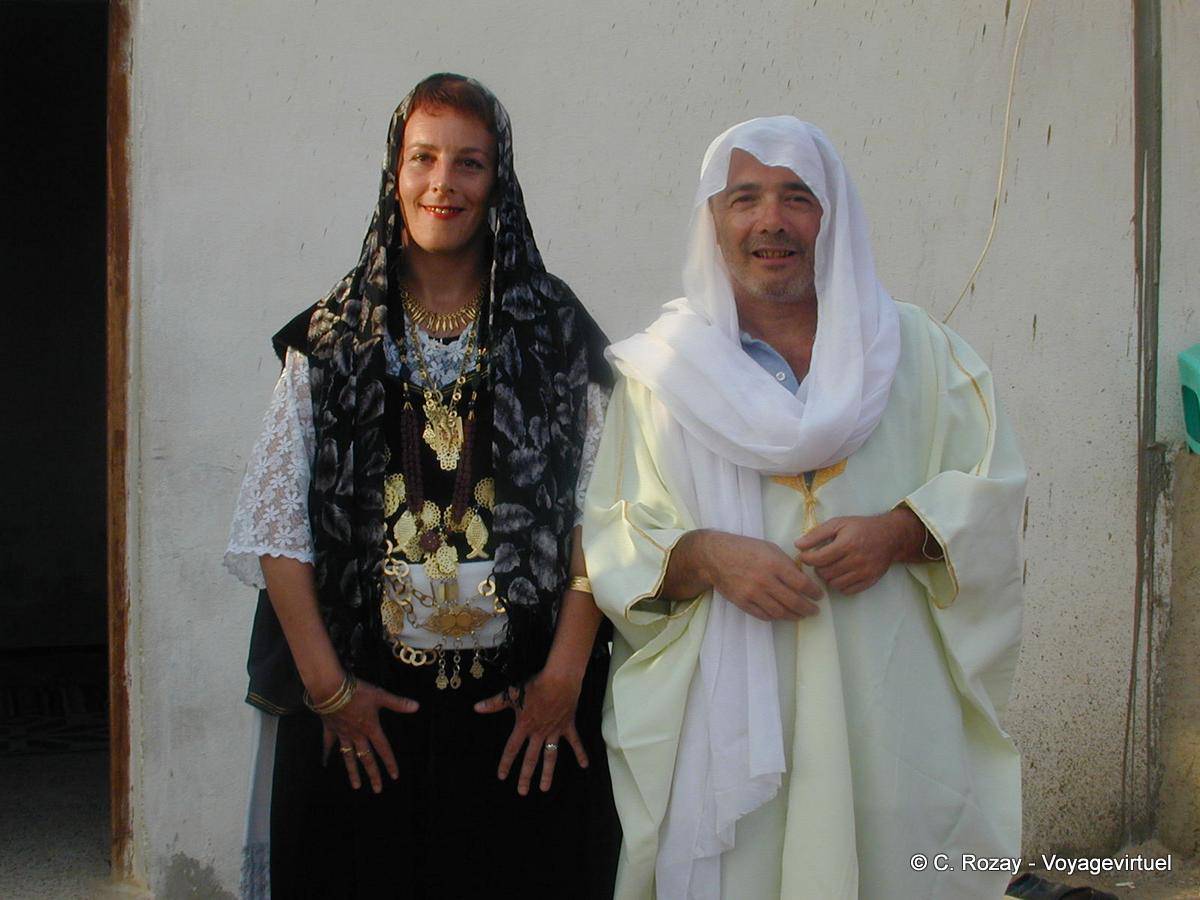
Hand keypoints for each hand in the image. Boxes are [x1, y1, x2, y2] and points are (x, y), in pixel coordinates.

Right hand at [319, 679, 418, 793]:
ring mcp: (342, 733)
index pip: (383, 749)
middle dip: (373, 774)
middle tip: (377, 789)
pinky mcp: (330, 729)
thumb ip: (397, 703)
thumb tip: (417, 706)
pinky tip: (324, 763)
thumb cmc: (357, 691)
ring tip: (356, 786)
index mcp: (370, 728)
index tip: (395, 776)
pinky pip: (328, 744)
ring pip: (348, 757)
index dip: (390, 762)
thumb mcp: (380, 696)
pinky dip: (326, 753)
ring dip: (353, 771)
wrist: (330, 689)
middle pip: (366, 758)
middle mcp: (357, 735)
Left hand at [474, 668, 588, 795]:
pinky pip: (575, 742)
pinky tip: (585, 765)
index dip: (506, 763)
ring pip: (550, 756)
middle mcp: (539, 732)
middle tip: (522, 792)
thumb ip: (494, 703)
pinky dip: (580, 753)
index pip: (512, 748)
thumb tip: (476, 708)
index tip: (502, 777)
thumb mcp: (512, 693)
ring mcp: (554, 731)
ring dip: (547, 773)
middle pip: (530, 759)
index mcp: (524, 726)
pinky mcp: (567, 726)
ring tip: (544, 788)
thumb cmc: (535, 685)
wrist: (559, 680)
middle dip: (525, 776)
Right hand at [700, 531, 822, 619]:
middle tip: (814, 610)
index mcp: (774, 563)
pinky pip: (764, 615)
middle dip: (808, 608)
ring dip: (794, 616)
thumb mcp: (769, 548)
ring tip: (801, 615)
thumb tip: (802, 578)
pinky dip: (776, 617)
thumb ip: (786, 563)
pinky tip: (782, 614)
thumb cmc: (745, 548)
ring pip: (780, 612)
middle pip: (794, 601)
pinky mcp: (743, 602)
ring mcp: (753, 593)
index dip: (814, 592)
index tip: (819, 596)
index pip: (802, 584)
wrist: (715, 556)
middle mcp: (765, 580)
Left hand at [794, 510, 918, 594]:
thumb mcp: (838, 523)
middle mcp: (856, 560)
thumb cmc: (861, 527)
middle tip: (819, 561)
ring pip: (834, 583)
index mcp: (847, 544)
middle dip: (817, 568)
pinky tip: (840, 574)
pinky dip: (840, 585)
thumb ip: (817, 534)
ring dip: (828, 577)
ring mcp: (864, 572)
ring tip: (829, 567)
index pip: (819, 559)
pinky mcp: (870, 581)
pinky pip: (847, 590)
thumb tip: (798, 545)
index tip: (805, 556)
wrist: (890, 536)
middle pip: (825, 573)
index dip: (807, 559)